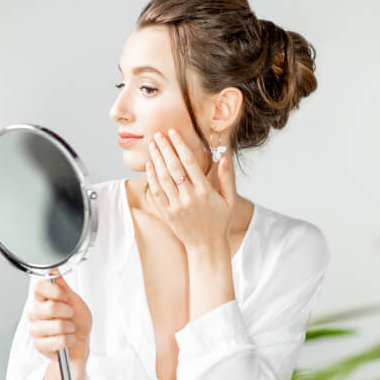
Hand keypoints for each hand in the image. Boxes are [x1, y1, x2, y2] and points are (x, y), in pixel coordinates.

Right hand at [27, 268, 91, 364]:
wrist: (80, 343)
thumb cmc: (77, 322)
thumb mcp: (73, 300)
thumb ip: (62, 285)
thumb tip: (53, 269)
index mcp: (41, 300)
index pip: (39, 287)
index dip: (55, 291)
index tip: (65, 297)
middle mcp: (36, 314)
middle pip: (50, 307)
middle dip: (68, 312)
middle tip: (69, 315)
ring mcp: (36, 330)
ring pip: (57, 325)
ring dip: (70, 328)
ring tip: (69, 329)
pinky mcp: (40, 346)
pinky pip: (59, 340)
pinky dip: (69, 340)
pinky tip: (68, 339)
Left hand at [145, 129, 235, 251]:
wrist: (207, 246)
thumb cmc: (220, 222)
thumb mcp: (230, 200)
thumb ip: (227, 178)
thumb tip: (223, 158)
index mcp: (205, 191)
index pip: (190, 162)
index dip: (180, 145)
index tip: (173, 133)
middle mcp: (190, 197)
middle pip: (174, 167)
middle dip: (165, 148)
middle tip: (158, 134)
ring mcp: (177, 206)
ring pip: (163, 178)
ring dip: (157, 159)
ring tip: (152, 145)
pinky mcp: (168, 214)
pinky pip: (157, 193)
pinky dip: (152, 178)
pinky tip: (150, 165)